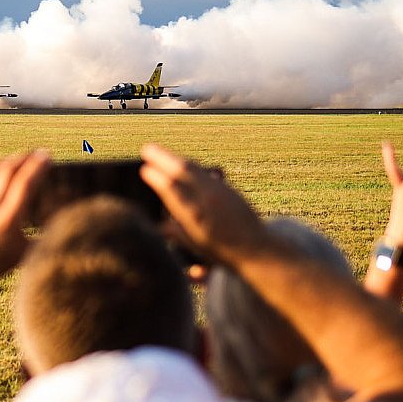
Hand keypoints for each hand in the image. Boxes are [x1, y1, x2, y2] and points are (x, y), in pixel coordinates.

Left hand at [0, 151, 49, 287]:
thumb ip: (46, 237)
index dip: (37, 167)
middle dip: (26, 158)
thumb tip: (70, 223)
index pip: (24, 184)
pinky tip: (0, 168)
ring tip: (24, 158)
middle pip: (8, 170)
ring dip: (10, 160)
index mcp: (8, 220)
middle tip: (40, 153)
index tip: (48, 157)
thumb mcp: (27, 252)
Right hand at [139, 144, 268, 264]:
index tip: (144, 170)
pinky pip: (205, 171)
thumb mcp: (197, 246)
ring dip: (175, 158)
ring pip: (195, 168)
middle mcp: (209, 199)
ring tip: (158, 152)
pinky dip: (190, 165)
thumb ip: (177, 233)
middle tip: (146, 149)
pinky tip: (182, 163)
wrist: (257, 249)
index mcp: (196, 216)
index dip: (156, 177)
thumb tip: (159, 225)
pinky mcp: (228, 189)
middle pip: (183, 170)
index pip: (172, 189)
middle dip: (162, 157)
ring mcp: (220, 191)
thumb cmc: (224, 252)